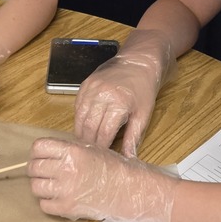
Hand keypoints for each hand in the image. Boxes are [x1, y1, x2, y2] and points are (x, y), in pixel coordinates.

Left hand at [28, 137, 177, 221]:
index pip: (38, 147)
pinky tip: (58, 198)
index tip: (40, 156)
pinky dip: (48, 202)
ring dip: (41, 186)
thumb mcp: (91, 148)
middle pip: (34, 168)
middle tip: (45, 172)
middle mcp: (67, 169)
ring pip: (35, 187)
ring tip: (51, 185)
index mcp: (72, 151)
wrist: (129, 190)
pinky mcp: (67, 208)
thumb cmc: (113, 168)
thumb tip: (45, 151)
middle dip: (37, 169)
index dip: (37, 152)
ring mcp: (66, 190)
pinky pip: (44, 205)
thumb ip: (67, 148)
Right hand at [74, 29, 175, 156]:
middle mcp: (102, 95)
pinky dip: (79, 119)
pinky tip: (83, 127)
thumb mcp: (143, 115)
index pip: (104, 133)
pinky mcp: (84, 85)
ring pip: (79, 118)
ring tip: (85, 144)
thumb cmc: (143, 89)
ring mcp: (91, 89)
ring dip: (81, 132)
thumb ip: (133, 138)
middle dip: (89, 143)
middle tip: (91, 154)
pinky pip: (77, 107)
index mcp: (119, 104)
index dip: (102, 148)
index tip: (101, 158)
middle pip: (89, 127)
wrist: (138, 63)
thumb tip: (128, 158)